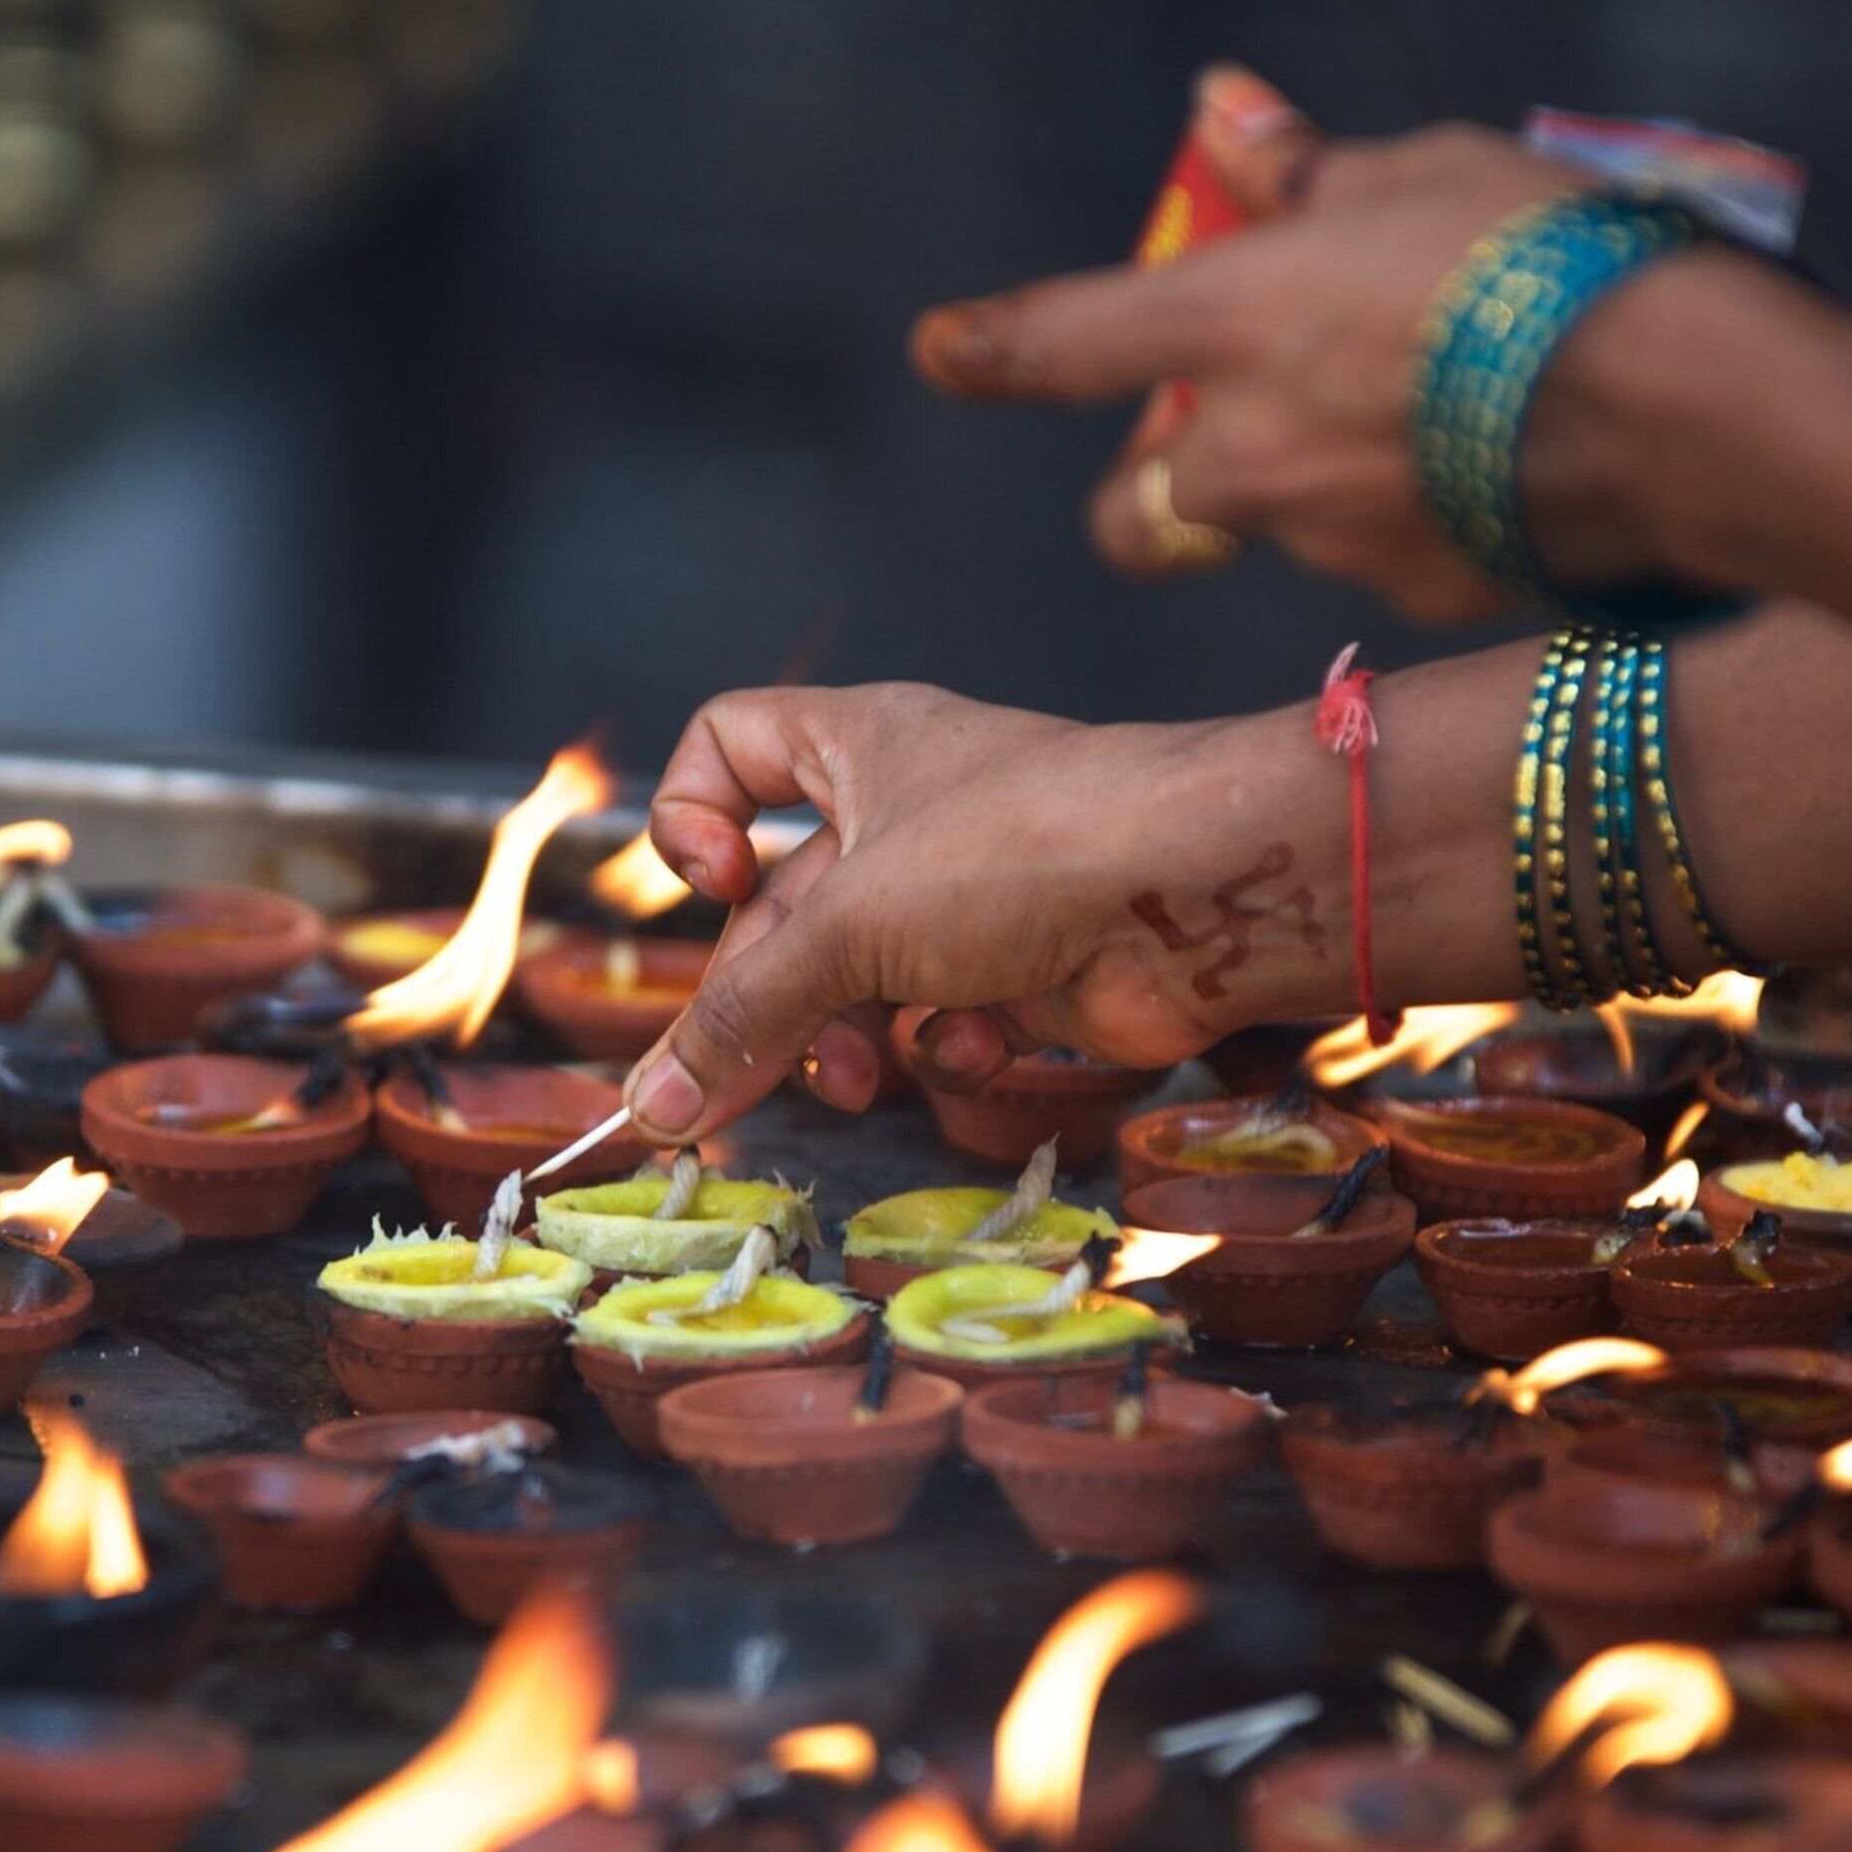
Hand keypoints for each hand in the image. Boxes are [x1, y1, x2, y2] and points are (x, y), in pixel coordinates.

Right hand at [623, 683, 1335, 1142]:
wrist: (1201, 894)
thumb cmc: (1019, 851)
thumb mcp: (850, 927)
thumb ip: (744, 1016)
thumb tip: (650, 1107)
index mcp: (855, 748)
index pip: (730, 744)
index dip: (693, 813)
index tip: (714, 882)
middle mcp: (908, 812)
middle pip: (785, 907)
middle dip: (760, 1001)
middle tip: (716, 1097)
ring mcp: (969, 893)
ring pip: (862, 978)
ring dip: (848, 1040)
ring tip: (861, 1083)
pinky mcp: (1026, 968)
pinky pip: (947, 1017)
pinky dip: (951, 1044)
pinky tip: (981, 1046)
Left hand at [912, 71, 1674, 613]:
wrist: (1695, 410)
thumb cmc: (1558, 255)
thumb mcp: (1429, 170)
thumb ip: (1314, 169)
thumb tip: (1229, 116)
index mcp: (1235, 321)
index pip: (1064, 340)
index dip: (994, 346)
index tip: (943, 351)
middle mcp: (1251, 450)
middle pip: (1138, 511)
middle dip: (1156, 490)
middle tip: (1221, 437)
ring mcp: (1327, 538)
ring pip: (1274, 530)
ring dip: (1317, 486)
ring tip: (1446, 411)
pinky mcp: (1416, 598)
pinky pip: (1387, 557)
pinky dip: (1422, 519)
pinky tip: (1511, 465)